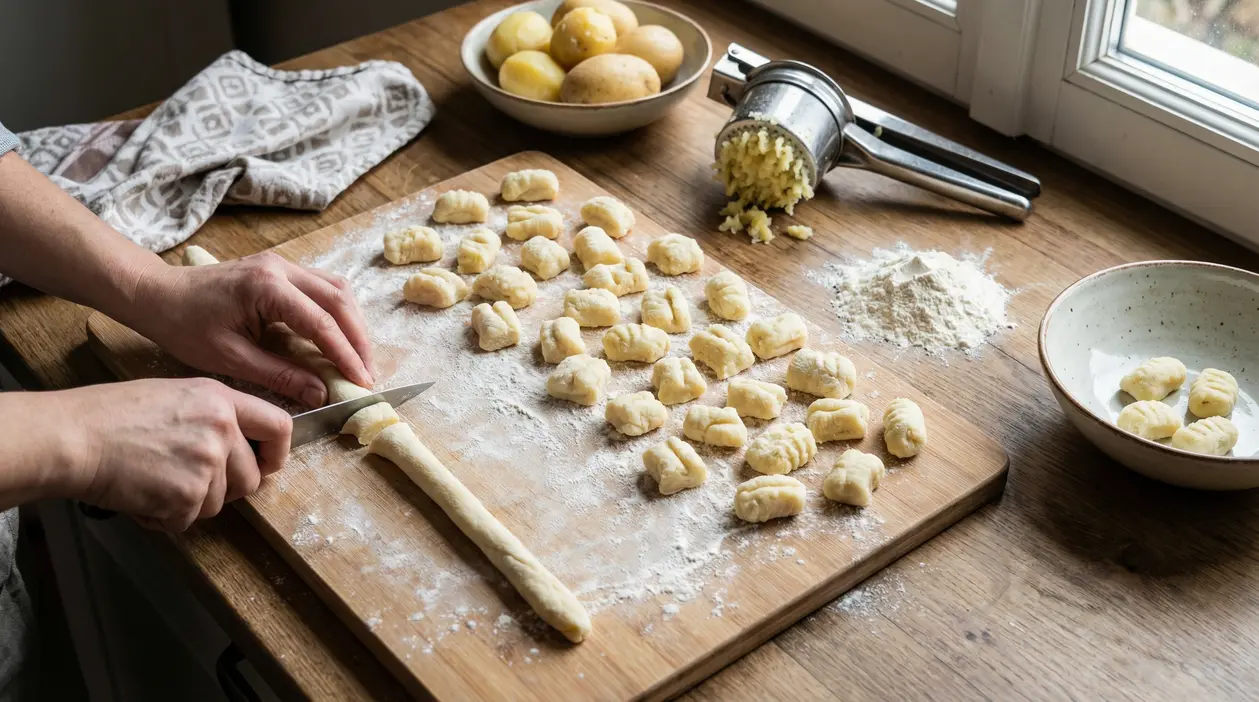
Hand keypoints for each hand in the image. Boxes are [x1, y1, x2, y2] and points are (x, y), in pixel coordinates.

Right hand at [56, 377, 291, 530]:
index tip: (266, 466)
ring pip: (218, 503)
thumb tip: (237, 447)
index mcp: (221, 400)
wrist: (73, 438)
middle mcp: (222, 430)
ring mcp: (207, 464)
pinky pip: (187, 520)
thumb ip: (212, 417)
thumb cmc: (110, 416)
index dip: (276, 453)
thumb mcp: (175, 396)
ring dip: (189, 503)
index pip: (279, 426)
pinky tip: (140, 496)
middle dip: (224, 488)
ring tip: (153, 482)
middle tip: (188, 483)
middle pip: (250, 478)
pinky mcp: (187, 496)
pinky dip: (164, 518)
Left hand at [127, 252, 373, 406]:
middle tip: (368, 373)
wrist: (158, 294)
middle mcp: (281, 268)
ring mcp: (283, 264)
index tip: (361, 382)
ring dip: (353, 323)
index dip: (345, 355)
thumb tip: (320, 394)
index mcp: (267, 288)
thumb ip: (279, 375)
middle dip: (359, 339)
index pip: (321, 323)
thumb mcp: (230, 358)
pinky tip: (340, 336)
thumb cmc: (185, 326)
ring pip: (337, 289)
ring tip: (359, 357)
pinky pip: (323, 286)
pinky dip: (338, 312)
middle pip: (339, 300)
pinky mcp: (281, 269)